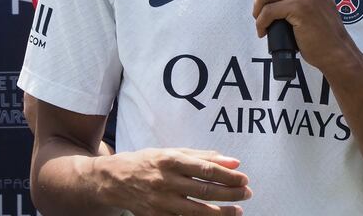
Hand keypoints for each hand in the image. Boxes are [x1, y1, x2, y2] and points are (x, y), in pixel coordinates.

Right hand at [105, 148, 250, 215]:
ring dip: (220, 213)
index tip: (244, 178)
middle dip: (230, 194)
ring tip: (237, 211)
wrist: (116, 179)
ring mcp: (160, 202)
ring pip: (196, 211)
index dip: (228, 175)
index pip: (206, 169)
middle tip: (247, 193)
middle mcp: (165, 181)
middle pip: (204, 191)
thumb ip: (204, 156)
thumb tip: (233, 162)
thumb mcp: (174, 152)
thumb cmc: (150, 161)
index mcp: (171, 160)